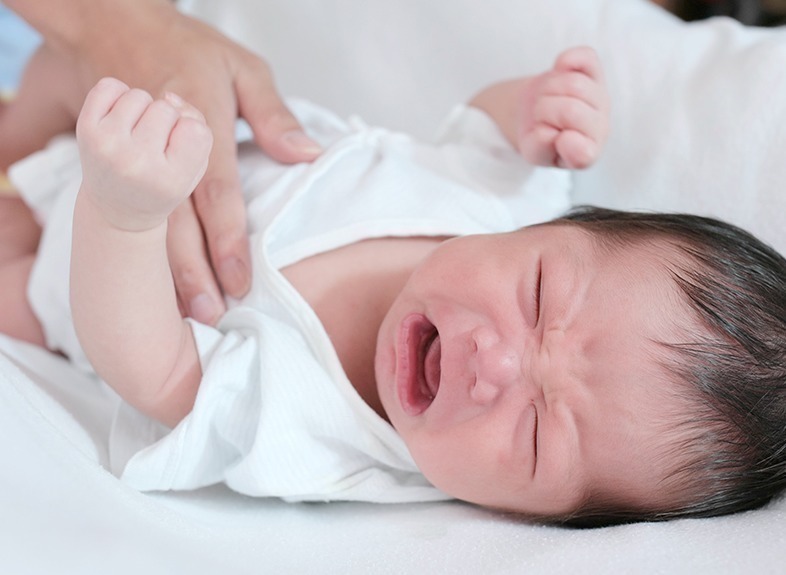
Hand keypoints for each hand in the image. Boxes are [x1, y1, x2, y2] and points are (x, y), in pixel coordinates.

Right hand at [8, 0, 321, 322]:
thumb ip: (274, 115)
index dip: (227, 240)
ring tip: (181, 312)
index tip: (239, 280)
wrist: (114, 24)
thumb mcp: (242, 68)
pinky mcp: (115, 162)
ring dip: (164, 271)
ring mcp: (133, 155)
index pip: (216, 193)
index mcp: (199, 124)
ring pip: (148, 225)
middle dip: (191, 272)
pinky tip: (150, 279)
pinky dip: (139, 249)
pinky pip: (127, 213)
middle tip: (209, 315)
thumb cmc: (188, 48)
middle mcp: (163, 147)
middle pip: (175, 221)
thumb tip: (307, 155)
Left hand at [76, 78, 211, 232]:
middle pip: (167, 109)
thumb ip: (198, 129)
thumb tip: (168, 96)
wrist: (116, 207)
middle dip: (166, 121)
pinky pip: (110, 86)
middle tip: (155, 146)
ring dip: (143, 109)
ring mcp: (107, 145)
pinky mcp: (85, 130)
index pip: (195, 129)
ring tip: (137, 135)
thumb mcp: (194, 168)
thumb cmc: (163, 182)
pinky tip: (120, 120)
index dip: (191, 132)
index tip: (179, 153)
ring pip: (140, 96)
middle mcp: (136, 164)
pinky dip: (119, 96)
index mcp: (170, 181)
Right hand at [517, 46, 609, 168]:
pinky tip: (559, 69)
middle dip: (543, 112)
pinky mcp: (594, 71)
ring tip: (545, 99)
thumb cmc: (538, 136)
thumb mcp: (533, 151)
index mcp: (587, 153)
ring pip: (571, 83)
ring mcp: (599, 97)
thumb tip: (547, 132)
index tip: (550, 139)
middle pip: (569, 110)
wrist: (539, 115)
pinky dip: (567, 60)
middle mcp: (600, 127)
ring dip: (547, 90)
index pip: (582, 151)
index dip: (560, 142)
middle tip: (540, 117)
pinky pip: (585, 57)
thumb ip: (539, 149)